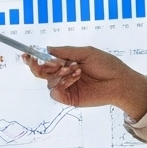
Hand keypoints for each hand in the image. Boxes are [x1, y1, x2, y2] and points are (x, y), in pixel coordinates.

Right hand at [23, 46, 146, 122]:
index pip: (45, 62)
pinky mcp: (70, 98)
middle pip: (41, 73)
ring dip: (58, 73)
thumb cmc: (107, 65)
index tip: (27, 53)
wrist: (120, 82)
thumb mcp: (86, 53)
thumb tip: (47, 49)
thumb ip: (66, 51)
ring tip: (74, 68)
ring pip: (48, 82)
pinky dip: (62, 83)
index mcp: (66, 63)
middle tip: (37, 60)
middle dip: (38, 66)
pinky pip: (55, 92)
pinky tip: (74, 78)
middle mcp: (64, 76)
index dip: (34, 58)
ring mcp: (66, 87)